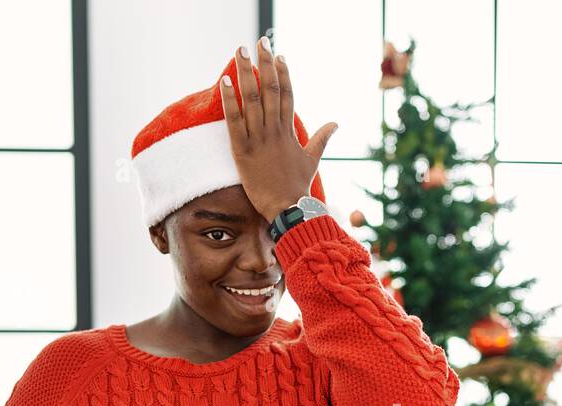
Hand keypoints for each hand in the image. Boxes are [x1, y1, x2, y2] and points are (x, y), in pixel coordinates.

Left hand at [220, 37, 337, 221]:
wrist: (287, 208)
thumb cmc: (298, 186)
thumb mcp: (312, 159)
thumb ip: (322, 138)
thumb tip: (336, 123)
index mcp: (289, 132)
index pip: (287, 94)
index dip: (283, 73)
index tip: (279, 55)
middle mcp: (275, 131)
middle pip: (270, 90)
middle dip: (265, 64)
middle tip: (260, 42)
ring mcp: (259, 139)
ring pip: (252, 99)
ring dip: (245, 73)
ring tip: (240, 52)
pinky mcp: (243, 150)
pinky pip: (235, 121)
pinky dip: (230, 100)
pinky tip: (225, 81)